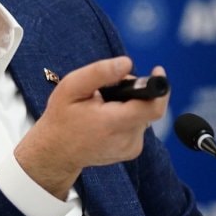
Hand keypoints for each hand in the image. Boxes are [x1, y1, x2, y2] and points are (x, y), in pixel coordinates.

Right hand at [15, 57, 167, 197]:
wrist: (56, 153)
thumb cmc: (61, 118)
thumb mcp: (71, 87)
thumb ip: (99, 73)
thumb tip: (127, 63)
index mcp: (112, 123)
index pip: (152, 108)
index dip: (159, 87)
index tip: (156, 71)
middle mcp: (126, 139)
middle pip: (147, 107)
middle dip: (135, 92)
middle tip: (109, 91)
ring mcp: (130, 148)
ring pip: (143, 115)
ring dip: (130, 105)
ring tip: (104, 106)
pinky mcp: (131, 151)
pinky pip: (139, 126)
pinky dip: (128, 118)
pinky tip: (108, 119)